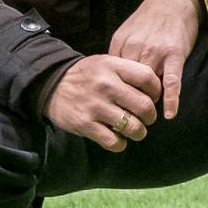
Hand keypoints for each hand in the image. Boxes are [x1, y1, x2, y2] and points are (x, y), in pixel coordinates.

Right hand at [43, 54, 162, 152]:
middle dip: (151, 117)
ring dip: (139, 133)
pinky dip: (120, 144)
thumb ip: (128, 72)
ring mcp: (95, 105)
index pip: (148, 78)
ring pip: (133, 127)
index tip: (152, 97)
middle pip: (145, 106)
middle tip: (146, 118)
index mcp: (112, 66)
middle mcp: (105, 85)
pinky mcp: (85, 124)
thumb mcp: (106, 63)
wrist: (51, 84)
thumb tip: (155, 90)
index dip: (156, 91)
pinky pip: (114, 142)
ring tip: (135, 130)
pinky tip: (117, 139)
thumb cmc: (86, 76)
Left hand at [106, 0, 198, 120]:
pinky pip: (172, 82)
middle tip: (130, 117)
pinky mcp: (174, 55)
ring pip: (148, 85)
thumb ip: (120, 53)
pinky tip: (170, 114)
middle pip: (128, 84)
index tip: (114, 107)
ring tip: (148, 115)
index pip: (113, 76)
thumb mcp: (127, 32)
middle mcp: (135, 48)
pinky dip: (171, 99)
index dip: (114, 93)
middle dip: (129, 101)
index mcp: (120, 43)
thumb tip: (113, 78)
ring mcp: (155, 52)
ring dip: (149, 101)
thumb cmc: (150, 17)